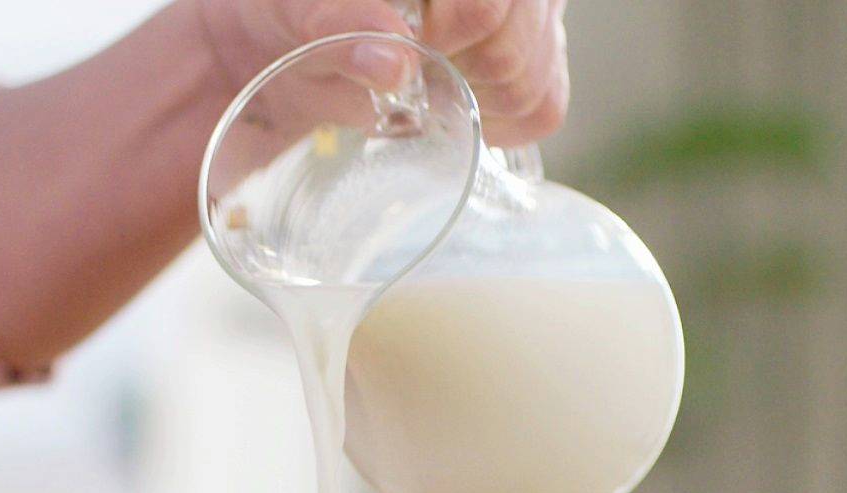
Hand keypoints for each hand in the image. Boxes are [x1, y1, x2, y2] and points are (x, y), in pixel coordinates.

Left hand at [197, 0, 569, 144]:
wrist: (305, 32)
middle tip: (416, 74)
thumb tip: (394, 64)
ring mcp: (534, 15)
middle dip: (460, 77)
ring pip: (535, 85)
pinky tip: (462, 109)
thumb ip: (342, 27)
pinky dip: (501, 126)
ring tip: (435, 88)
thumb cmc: (300, 9)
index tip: (412, 48)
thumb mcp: (300, 12)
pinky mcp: (540, 55)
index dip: (452, 35)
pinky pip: (546, 110)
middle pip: (516, 49)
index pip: (489, 4)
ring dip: (476, 106)